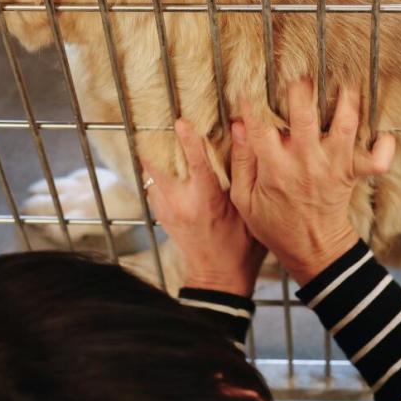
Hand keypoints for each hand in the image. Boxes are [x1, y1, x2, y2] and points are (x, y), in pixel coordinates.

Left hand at [143, 119, 266, 297]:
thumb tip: (246, 140)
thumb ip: (246, 175)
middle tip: (159, 122)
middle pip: (157, 166)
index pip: (195, 164)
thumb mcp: (250, 213)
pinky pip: (153, 187)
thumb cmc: (240, 248)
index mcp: (205, 202)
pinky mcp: (161, 216)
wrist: (217, 279)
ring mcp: (166, 211)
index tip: (181, 121)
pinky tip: (168, 166)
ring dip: (155, 157)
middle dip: (157, 143)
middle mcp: (180, 205)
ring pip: (151, 175)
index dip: (188, 140)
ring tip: (161, 137)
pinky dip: (157, 173)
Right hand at [229, 79, 395, 285]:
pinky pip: (376, 160)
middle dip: (303, 91)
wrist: (312, 249)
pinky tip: (384, 132)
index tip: (248, 89)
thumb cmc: (275, 223)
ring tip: (345, 81)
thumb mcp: (245, 199)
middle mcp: (305, 163)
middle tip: (301, 74)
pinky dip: (385, 146)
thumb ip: (241, 162)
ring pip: (344, 127)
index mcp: (275, 169)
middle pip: (305, 118)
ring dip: (348, 102)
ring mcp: (332, 167)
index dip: (252, 105)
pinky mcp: (352, 174)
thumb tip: (239, 126)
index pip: (260, 129)